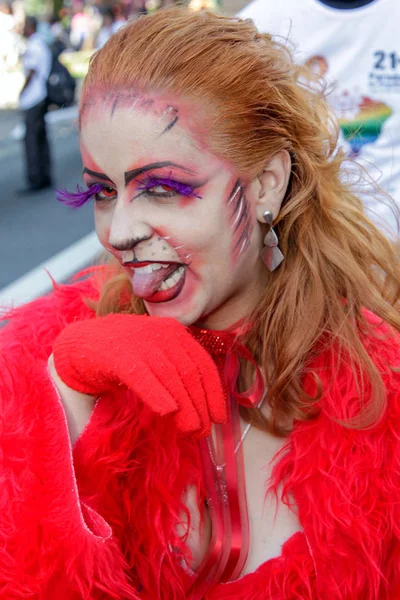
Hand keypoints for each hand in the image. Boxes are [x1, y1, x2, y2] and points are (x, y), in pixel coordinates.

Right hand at [52, 314, 226, 437]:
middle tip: (203, 432)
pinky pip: (142, 376)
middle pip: (189, 373)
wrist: (80, 345)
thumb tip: (203, 407)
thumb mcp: (155, 358)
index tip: (220, 418)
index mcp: (174, 332)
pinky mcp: (117, 353)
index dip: (214, 393)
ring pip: (170, 377)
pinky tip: (166, 413)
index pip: (202, 364)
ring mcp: (139, 340)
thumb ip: (176, 372)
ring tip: (190, 431)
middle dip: (200, 406)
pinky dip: (157, 394)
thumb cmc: (122, 356)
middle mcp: (161, 332)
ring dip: (185, 408)